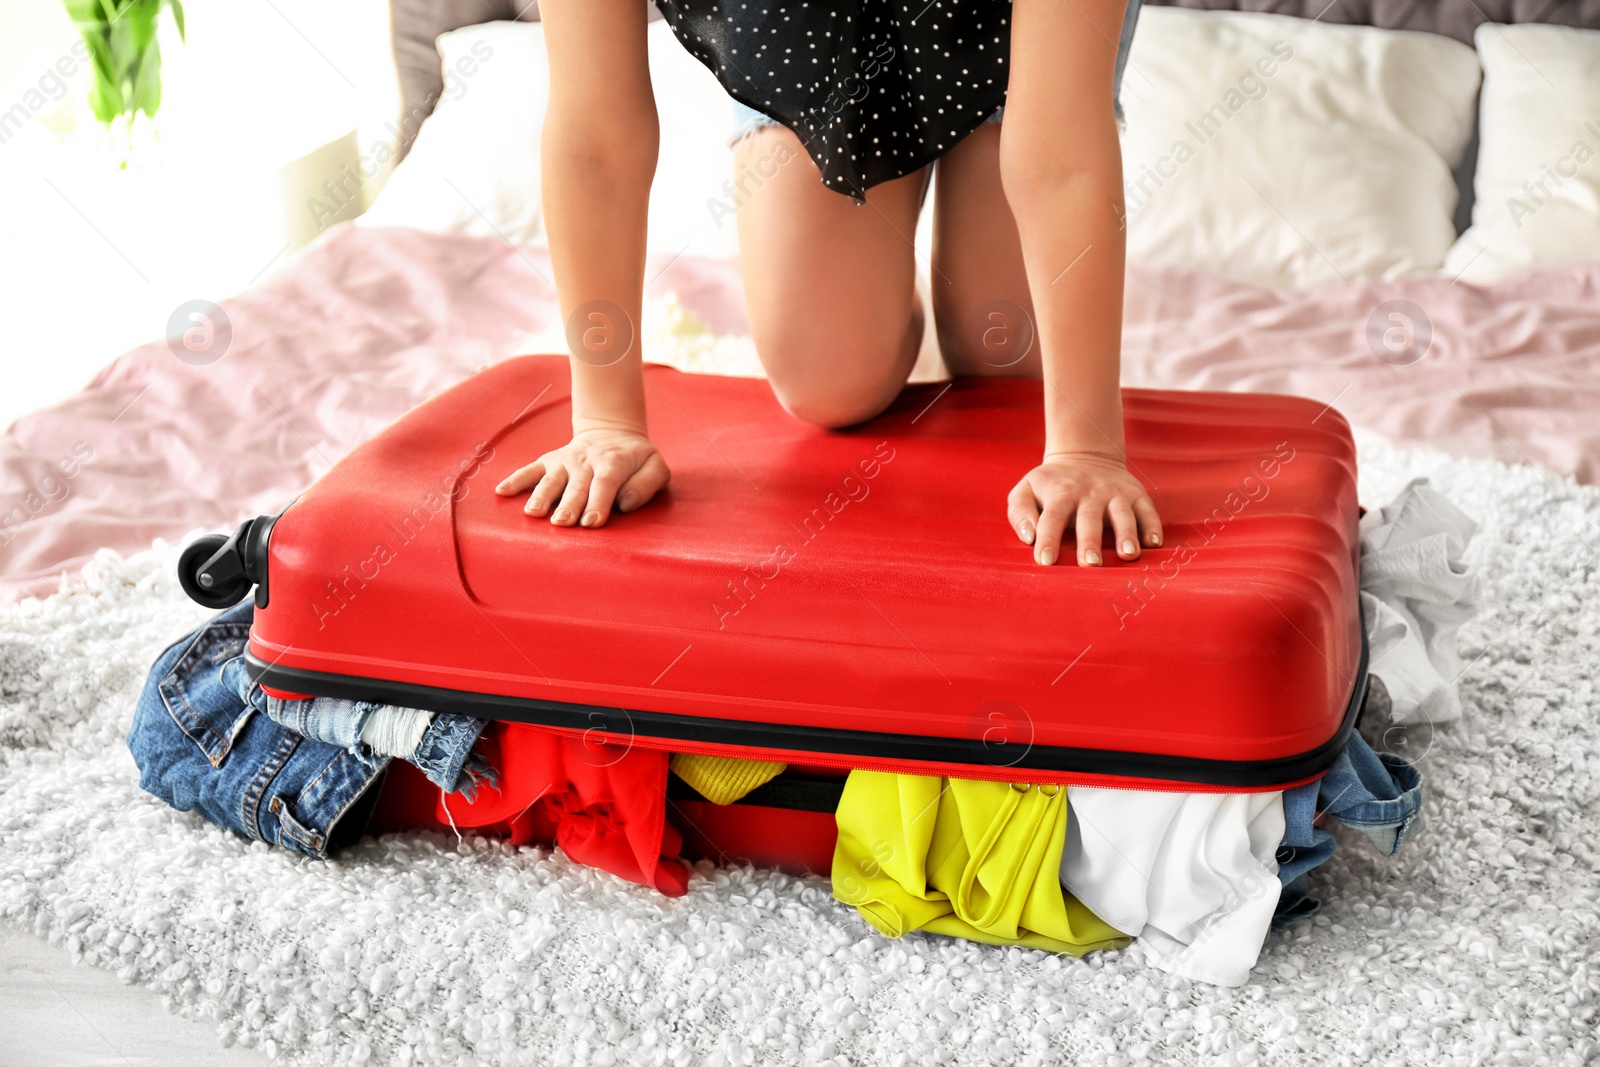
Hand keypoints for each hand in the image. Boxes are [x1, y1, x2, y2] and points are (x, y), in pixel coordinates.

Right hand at [495, 428, 669, 526]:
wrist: (612, 432)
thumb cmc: (637, 459)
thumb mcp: (656, 466)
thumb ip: (646, 484)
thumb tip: (625, 503)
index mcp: (613, 463)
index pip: (605, 483)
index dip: (598, 503)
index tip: (591, 523)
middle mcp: (585, 461)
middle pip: (576, 485)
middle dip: (569, 504)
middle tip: (562, 523)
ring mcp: (564, 461)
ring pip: (551, 479)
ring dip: (541, 495)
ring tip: (533, 513)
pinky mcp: (549, 461)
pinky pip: (530, 469)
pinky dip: (515, 480)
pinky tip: (501, 491)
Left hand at [1007, 451, 1162, 566]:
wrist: (1084, 455)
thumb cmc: (1051, 485)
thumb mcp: (1026, 489)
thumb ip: (1020, 512)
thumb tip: (1028, 537)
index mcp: (1060, 493)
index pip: (1052, 517)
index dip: (1048, 538)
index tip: (1046, 561)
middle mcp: (1089, 493)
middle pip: (1089, 518)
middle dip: (1090, 541)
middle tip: (1090, 564)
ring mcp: (1115, 493)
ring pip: (1122, 513)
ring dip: (1126, 534)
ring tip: (1128, 555)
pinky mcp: (1136, 494)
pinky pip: (1147, 510)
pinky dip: (1152, 526)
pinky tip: (1154, 544)